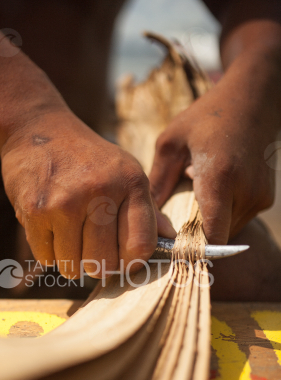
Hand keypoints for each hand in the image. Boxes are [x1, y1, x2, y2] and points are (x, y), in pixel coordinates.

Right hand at [1, 107, 175, 277]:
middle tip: (91, 253)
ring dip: (71, 262)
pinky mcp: (36, 210)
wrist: (37, 128)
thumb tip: (170, 239)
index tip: (121, 259)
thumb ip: (145, 209)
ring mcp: (66, 202)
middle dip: (98, 266)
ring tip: (70, 240)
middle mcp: (101, 191)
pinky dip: (49, 253)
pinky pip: (47, 258)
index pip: (141, 245)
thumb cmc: (87, 158)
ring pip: (74, 266)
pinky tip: (51, 230)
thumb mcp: (124, 172)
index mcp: (130, 182)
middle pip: (105, 263)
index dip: (131, 262)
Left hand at [149, 67, 276, 244]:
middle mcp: (246, 191)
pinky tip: (213, 194)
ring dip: (211, 225)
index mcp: (220, 177)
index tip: (172, 248)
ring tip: (197, 201)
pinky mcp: (267, 197)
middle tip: (177, 225)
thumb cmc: (207, 117)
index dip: (192, 249)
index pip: (211, 237)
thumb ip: (158, 182)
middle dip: (196, 236)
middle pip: (217, 237)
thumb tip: (144, 216)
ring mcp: (260, 196)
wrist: (253, 99)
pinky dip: (224, 215)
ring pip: (229, 230)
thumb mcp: (171, 142)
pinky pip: (239, 219)